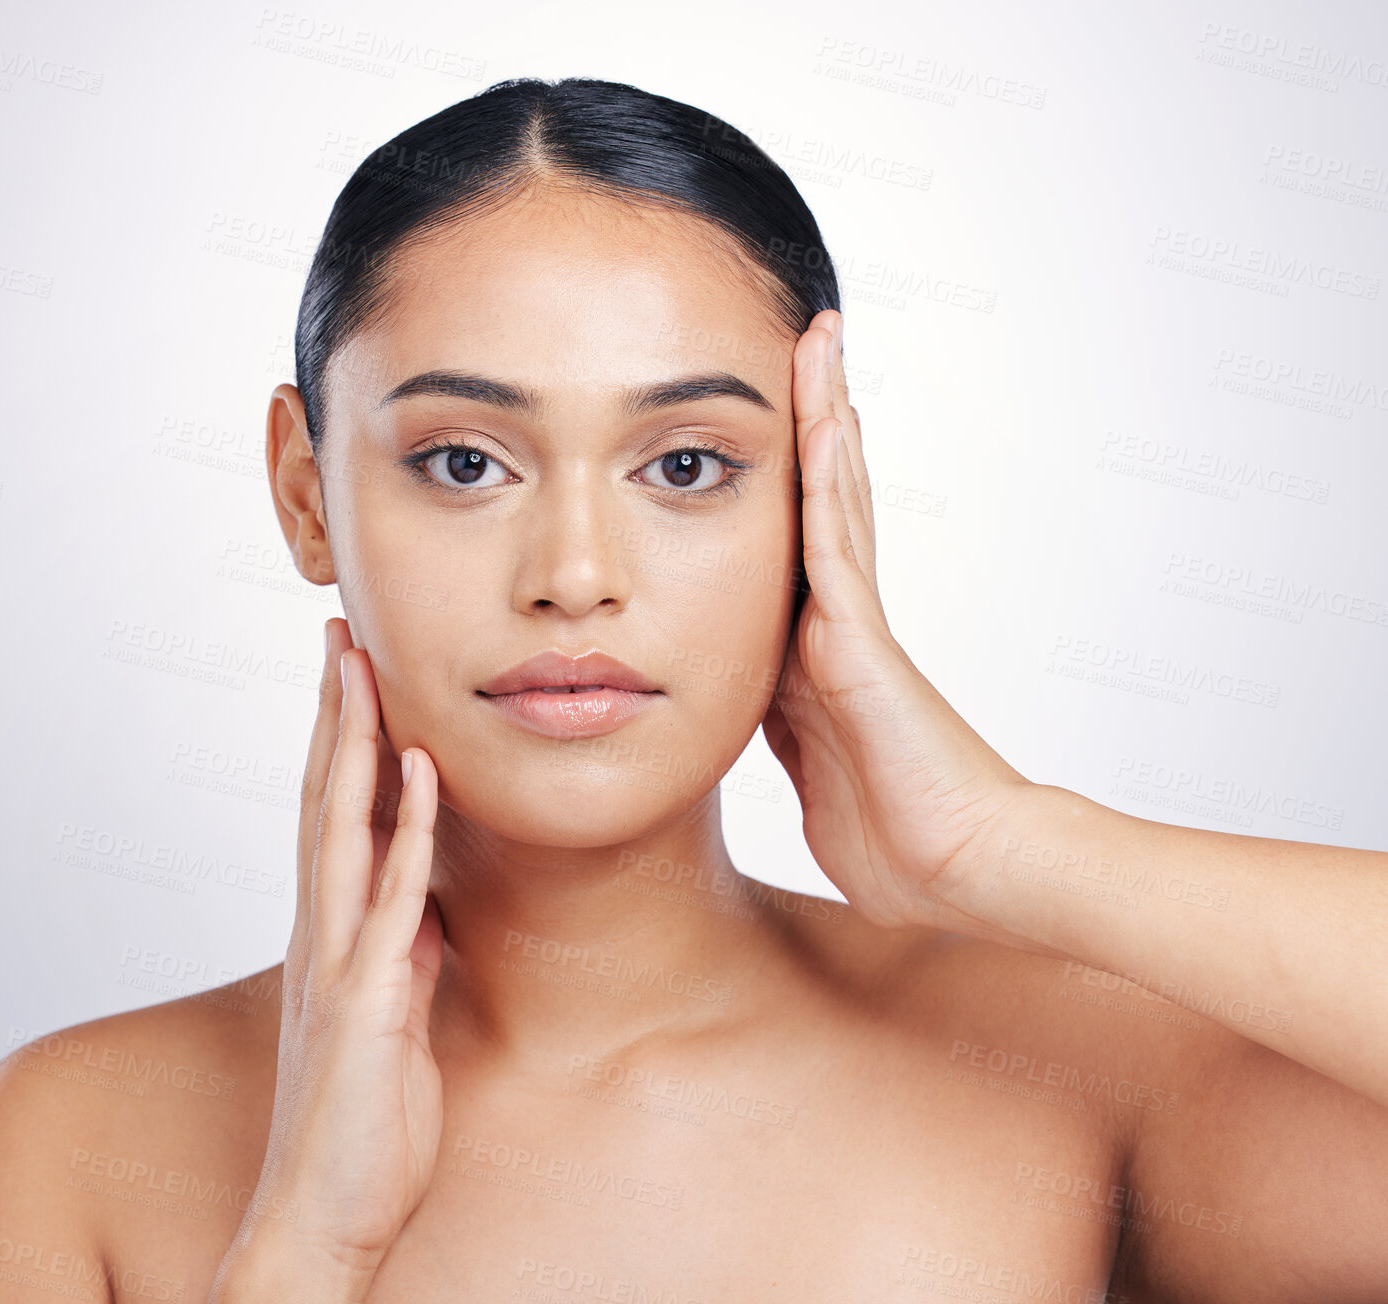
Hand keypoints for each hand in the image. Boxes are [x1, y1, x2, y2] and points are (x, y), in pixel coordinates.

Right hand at [229, 616, 444, 1293]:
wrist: (324, 1215)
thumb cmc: (360, 1126)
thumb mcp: (393, 1020)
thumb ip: (402, 957)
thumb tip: (423, 909)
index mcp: (329, 938)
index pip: (328, 818)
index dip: (337, 744)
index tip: (350, 675)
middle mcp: (322, 935)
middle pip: (320, 800)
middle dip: (332, 715)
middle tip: (339, 634)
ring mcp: (338, 963)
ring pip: (340, 828)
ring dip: (354, 744)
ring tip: (363, 667)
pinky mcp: (366, 1000)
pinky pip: (391, 898)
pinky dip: (406, 830)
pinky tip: (421, 771)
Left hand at [760, 309, 1034, 927]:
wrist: (957, 870)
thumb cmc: (897, 840)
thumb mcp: (814, 772)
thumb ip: (789, 731)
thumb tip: (760, 715)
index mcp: (818, 655)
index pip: (794, 547)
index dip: (784, 482)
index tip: (764, 426)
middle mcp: (838, 622)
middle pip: (823, 500)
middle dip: (812, 422)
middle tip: (804, 343)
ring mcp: (853, 623)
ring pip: (833, 497)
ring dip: (822, 417)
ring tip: (816, 342)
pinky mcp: (860, 639)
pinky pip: (832, 542)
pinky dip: (823, 476)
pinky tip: (817, 415)